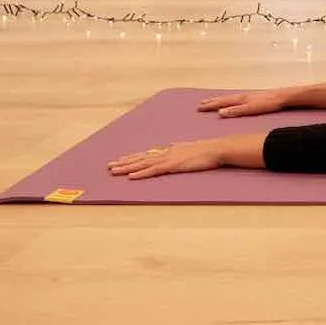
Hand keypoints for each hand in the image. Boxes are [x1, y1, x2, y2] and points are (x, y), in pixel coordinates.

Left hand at [108, 139, 227, 179]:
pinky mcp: (172, 166)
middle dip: (124, 162)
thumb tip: (175, 147)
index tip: (121, 160)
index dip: (133, 157)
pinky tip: (131, 177)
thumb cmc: (208, 150)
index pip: (147, 154)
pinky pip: (153, 170)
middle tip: (109, 166)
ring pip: (143, 164)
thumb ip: (181, 149)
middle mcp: (165, 152)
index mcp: (170, 150)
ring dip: (127, 168)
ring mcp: (168, 158)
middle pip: (141, 158)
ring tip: (113, 171)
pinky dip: (141, 173)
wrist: (216, 149)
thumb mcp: (191, 148)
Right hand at [199, 89, 285, 117]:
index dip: (210, 105)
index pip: (221, 102)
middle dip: (212, 102)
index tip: (199, 108)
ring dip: (220, 100)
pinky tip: (232, 103)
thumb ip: (236, 111)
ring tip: (212, 101)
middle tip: (201, 104)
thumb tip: (220, 113)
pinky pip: (236, 99)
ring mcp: (248, 96)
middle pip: (224, 99)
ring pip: (230, 98)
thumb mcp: (251, 109)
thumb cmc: (268, 103)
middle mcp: (242, 96)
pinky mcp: (254, 98)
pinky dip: (229, 101)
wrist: (283, 96)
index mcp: (240, 99)